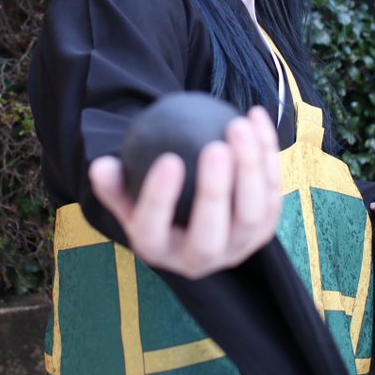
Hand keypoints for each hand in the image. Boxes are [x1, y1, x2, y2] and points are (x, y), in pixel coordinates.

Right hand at [89, 106, 281, 278]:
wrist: (194, 217)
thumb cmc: (156, 200)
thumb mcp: (127, 194)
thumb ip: (115, 182)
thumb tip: (100, 165)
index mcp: (158, 251)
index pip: (153, 230)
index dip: (160, 199)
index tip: (168, 159)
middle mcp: (200, 259)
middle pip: (211, 234)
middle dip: (216, 192)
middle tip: (216, 147)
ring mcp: (239, 246)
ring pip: (253, 214)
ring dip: (251, 168)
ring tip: (238, 125)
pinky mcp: (266, 228)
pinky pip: (273, 189)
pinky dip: (268, 152)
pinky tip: (256, 116)